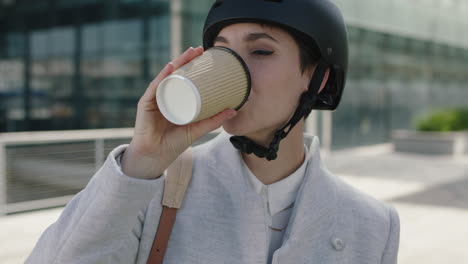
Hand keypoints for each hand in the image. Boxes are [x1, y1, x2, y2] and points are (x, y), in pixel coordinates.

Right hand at [121, 46, 237, 178]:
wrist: (156, 156)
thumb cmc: (174, 143)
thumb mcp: (197, 129)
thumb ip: (214, 121)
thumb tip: (234, 110)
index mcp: (174, 99)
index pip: (183, 77)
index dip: (192, 65)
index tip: (205, 55)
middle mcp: (164, 95)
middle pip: (175, 73)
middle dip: (186, 59)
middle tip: (199, 49)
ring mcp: (154, 98)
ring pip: (165, 76)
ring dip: (176, 63)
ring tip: (188, 54)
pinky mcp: (145, 104)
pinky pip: (154, 87)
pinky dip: (162, 77)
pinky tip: (170, 68)